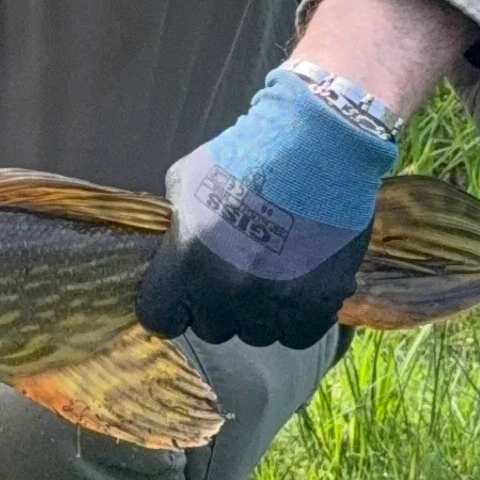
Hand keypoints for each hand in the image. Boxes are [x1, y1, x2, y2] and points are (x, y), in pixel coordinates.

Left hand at [137, 67, 396, 350]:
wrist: (318, 144)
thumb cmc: (246, 155)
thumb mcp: (186, 181)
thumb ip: (176, 225)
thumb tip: (172, 247)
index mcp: (187, 265)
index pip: (160, 317)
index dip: (171, 305)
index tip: (183, 294)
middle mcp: (227, 295)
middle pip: (212, 328)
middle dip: (219, 304)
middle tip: (237, 271)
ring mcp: (275, 304)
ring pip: (257, 333)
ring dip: (260, 311)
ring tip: (273, 273)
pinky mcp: (319, 304)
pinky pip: (299, 334)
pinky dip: (299, 316)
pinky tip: (301, 285)